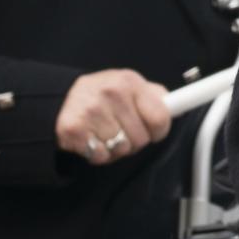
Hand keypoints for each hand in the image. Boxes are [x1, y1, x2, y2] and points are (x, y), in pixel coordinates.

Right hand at [54, 69, 173, 166]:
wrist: (60, 97)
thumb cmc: (102, 94)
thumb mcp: (130, 85)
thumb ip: (155, 95)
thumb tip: (178, 106)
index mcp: (130, 82)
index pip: (161, 117)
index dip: (159, 131)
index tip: (153, 131)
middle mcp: (111, 94)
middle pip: (142, 138)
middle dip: (135, 140)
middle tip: (122, 131)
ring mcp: (91, 111)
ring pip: (122, 149)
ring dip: (116, 149)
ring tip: (106, 134)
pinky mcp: (73, 129)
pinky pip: (101, 156)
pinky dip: (99, 154)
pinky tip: (93, 140)